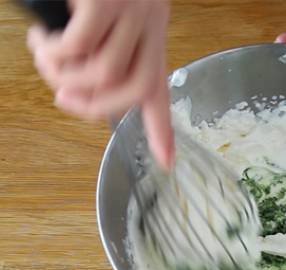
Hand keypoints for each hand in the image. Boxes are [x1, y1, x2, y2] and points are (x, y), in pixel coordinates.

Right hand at [27, 0, 173, 168]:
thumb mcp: (104, 11)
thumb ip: (101, 44)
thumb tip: (78, 82)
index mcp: (151, 29)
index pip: (160, 87)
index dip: (162, 129)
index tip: (166, 162)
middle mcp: (150, 21)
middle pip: (135, 89)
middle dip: (94, 106)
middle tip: (62, 97)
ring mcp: (132, 10)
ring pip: (105, 71)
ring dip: (64, 73)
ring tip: (43, 53)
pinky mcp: (107, 0)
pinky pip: (80, 45)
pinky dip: (54, 49)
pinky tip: (42, 35)